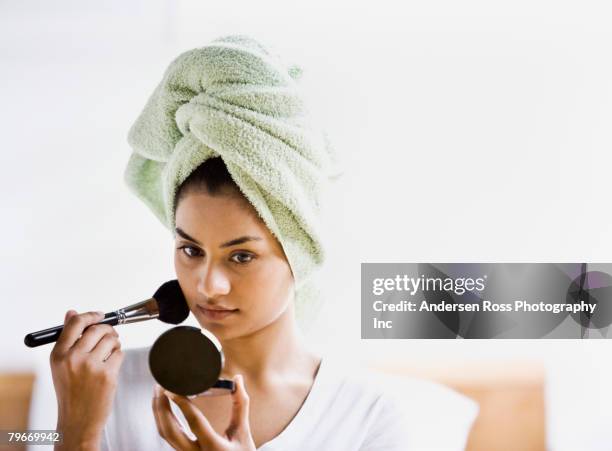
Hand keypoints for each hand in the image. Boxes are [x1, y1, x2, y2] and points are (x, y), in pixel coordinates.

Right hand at [50, 310, 123, 449]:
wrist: (77, 420)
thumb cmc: (71, 391)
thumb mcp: (61, 364)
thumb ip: (68, 338)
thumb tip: (71, 313)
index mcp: (58, 354)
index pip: (76, 323)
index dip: (90, 315)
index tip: (99, 314)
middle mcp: (73, 358)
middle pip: (98, 329)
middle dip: (108, 330)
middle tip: (109, 335)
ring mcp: (91, 366)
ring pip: (111, 340)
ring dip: (114, 343)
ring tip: (109, 353)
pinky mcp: (107, 374)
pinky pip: (119, 353)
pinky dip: (118, 356)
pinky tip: (111, 366)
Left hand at [152, 375, 255, 450]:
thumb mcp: (243, 431)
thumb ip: (240, 404)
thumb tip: (237, 378)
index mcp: (213, 447)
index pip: (195, 422)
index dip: (182, 404)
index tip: (173, 389)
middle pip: (170, 431)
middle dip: (161, 407)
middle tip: (160, 386)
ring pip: (165, 434)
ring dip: (159, 412)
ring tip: (158, 392)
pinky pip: (168, 436)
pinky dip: (162, 419)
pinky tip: (163, 406)